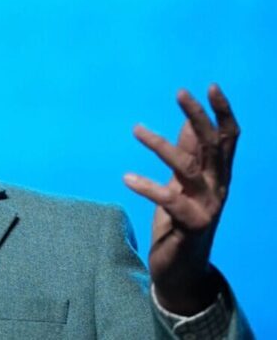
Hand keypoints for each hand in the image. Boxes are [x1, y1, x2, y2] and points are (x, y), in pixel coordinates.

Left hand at [124, 84, 238, 314]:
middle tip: (180, 92)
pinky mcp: (191, 225)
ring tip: (136, 128)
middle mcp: (218, 188)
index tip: (211, 86)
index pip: (227, 138)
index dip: (222, 112)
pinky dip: (147, 186)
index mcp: (218, 175)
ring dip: (161, 145)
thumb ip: (190, 154)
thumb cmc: (180, 220)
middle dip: (197, 116)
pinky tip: (127, 178)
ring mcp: (207, 207)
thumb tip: (188, 121)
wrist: (182, 268)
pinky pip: (169, 200)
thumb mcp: (184, 183)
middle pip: (211, 145)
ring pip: (187, 168)